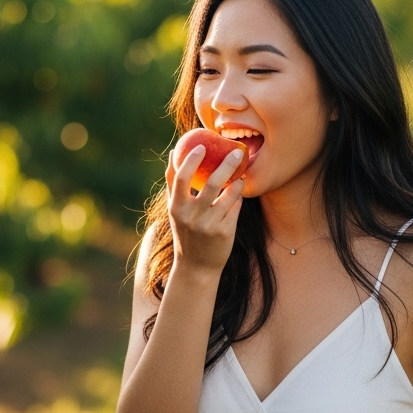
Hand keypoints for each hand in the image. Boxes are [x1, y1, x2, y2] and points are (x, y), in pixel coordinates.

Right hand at [165, 143, 244, 274]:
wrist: (196, 267)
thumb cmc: (186, 231)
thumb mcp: (174, 210)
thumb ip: (173, 183)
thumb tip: (173, 153)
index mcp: (176, 207)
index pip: (181, 177)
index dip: (190, 159)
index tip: (201, 145)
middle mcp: (192, 216)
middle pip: (211, 183)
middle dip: (226, 164)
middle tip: (236, 152)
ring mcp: (209, 225)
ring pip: (228, 195)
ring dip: (237, 181)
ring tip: (240, 174)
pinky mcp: (224, 232)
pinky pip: (235, 207)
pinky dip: (238, 197)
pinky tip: (239, 192)